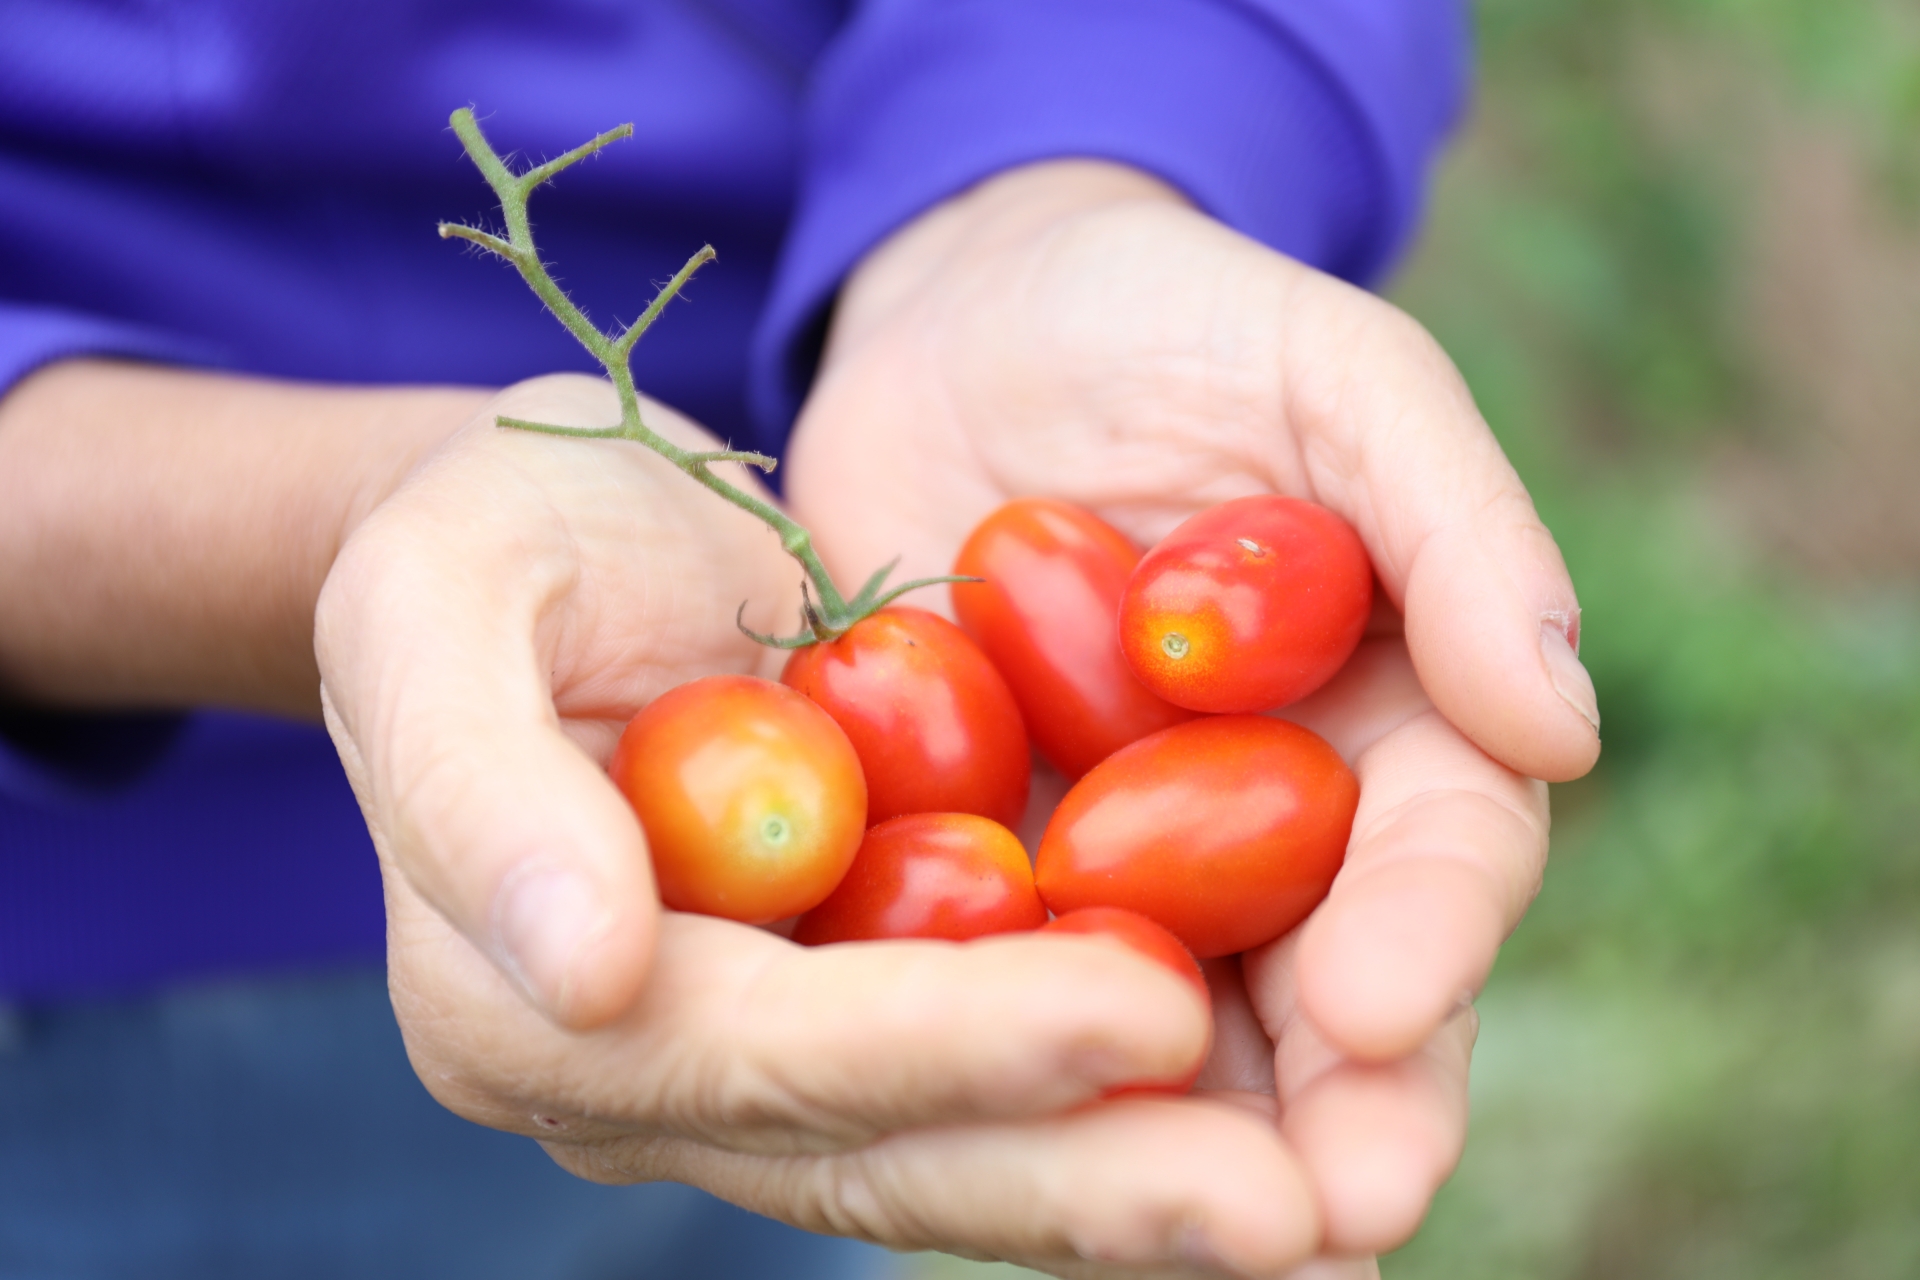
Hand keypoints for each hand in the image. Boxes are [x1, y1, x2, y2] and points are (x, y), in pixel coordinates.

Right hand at [317, 375, 1339, 1277]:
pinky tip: (1281, 1113)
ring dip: (1139, 1182)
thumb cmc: (488, 537)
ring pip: (958, 1148)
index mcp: (519, 1002)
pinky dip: (1127, 1105)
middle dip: (1087, 1178)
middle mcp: (646, 1077)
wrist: (560, 538)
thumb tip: (582, 974)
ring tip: (1331, 1206)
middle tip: (1299, 1209)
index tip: (1145, 1014)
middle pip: (879, 1151)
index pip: (757, 1046)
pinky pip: (997, 1077)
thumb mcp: (435, 600)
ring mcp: (759, 1058)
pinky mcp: (855, 1003)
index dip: (947, 1043)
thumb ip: (478, 788)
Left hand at [785, 161, 1599, 1255]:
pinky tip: (959, 1118)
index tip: (1383, 1013)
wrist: (970, 319)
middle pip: (1318, 993)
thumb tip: (1561, 720)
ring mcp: (1110, 854)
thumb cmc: (1180, 323)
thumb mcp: (1337, 376)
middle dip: (1330, 1111)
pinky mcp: (962, 855)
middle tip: (1317, 1218)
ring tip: (1164, 1229)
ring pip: (1156, 1018)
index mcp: (1388, 719)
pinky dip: (977, 1041)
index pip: (1439, 854)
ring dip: (1161, 1130)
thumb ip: (1455, 528)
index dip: (1428, 938)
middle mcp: (1263, 823)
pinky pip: (973, 964)